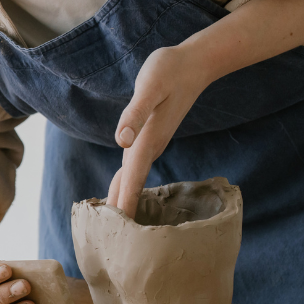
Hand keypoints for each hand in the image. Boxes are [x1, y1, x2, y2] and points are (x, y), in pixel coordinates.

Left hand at [109, 46, 212, 216]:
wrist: (195, 63)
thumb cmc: (170, 70)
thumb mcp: (150, 85)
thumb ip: (135, 113)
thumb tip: (121, 140)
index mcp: (147, 138)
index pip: (131, 177)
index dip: (122, 203)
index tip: (117, 233)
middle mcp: (150, 145)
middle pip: (131, 183)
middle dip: (121, 210)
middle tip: (109, 240)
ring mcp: (151, 142)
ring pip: (133, 176)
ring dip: (123, 197)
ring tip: (111, 223)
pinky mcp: (151, 136)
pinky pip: (135, 166)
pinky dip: (128, 181)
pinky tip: (124, 188)